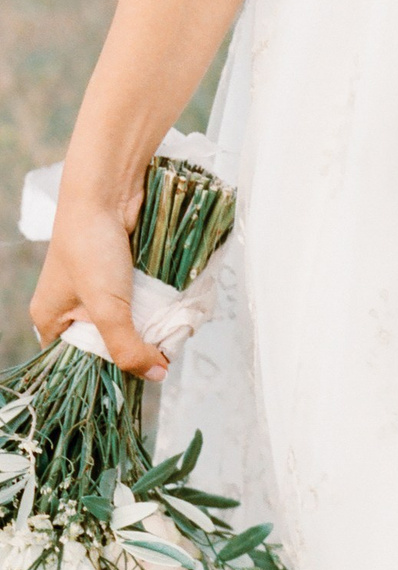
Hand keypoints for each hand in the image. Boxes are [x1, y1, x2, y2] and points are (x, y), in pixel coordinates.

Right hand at [29, 180, 166, 381]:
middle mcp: (71, 305)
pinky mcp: (121, 269)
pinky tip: (174, 308)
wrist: (108, 190)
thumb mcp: (106, 307)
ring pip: (129, 318)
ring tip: (172, 333)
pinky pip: (140, 296)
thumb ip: (128, 345)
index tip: (138, 379)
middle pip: (107, 341)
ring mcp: (98, 286)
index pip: (75, 361)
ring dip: (149, 324)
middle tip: (162, 355)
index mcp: (51, 319)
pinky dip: (156, 302)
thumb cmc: (91, 246)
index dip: (105, 372)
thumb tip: (155, 373)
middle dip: (134, 345)